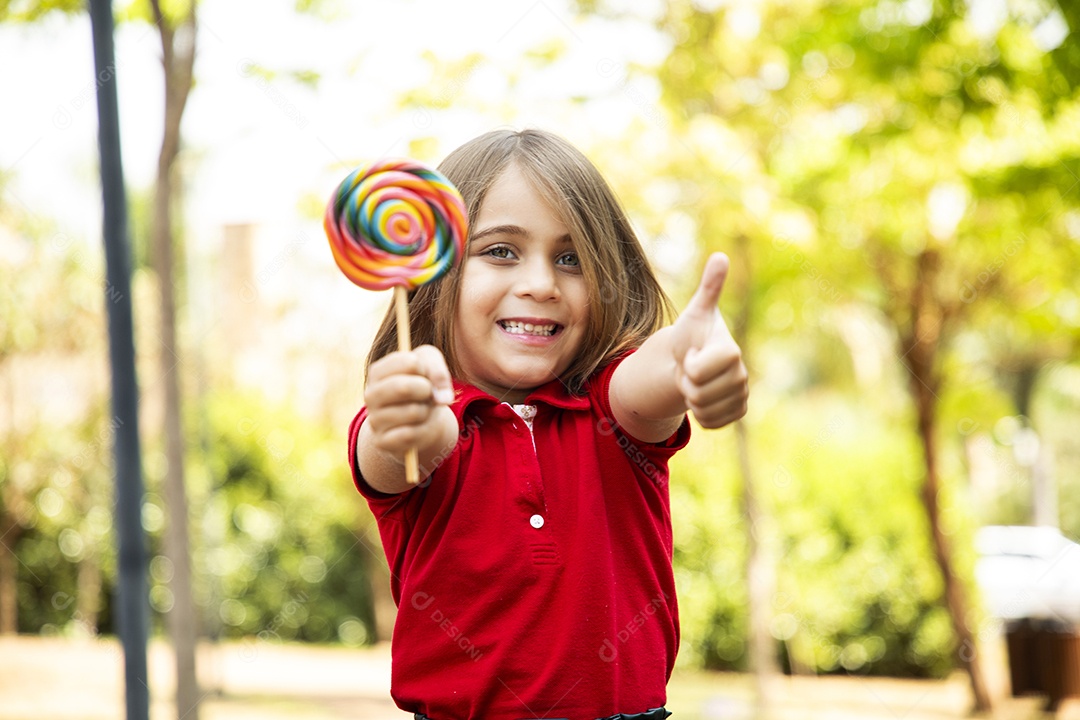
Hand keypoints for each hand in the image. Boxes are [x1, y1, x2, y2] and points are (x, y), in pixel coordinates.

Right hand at [363, 345, 455, 457]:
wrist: (418, 419)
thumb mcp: (431, 368)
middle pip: (403, 387)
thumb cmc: (422, 386)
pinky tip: (419, 427)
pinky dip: (423, 430)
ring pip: (413, 412)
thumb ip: (438, 372)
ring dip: (427, 411)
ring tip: (422, 410)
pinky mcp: (382, 442)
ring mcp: (374, 420)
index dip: (426, 368)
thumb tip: (443, 398)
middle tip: (428, 393)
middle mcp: (371, 395)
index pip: (410, 362)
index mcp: (378, 371)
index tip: (424, 374)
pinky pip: (410, 435)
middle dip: (427, 390)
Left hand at [670, 253, 747, 428]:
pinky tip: (704, 397)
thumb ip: (709, 288)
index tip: (692, 353)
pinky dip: (700, 414)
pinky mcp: (738, 413)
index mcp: (732, 351)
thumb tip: (720, 256)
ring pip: (702, 410)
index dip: (688, 364)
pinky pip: (710, 423)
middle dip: (687, 382)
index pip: (698, 371)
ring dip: (691, 398)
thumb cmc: (693, 334)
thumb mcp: (695, 312)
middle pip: (698, 393)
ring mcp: (742, 396)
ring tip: (696, 381)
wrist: (692, 361)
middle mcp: (743, 376)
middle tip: (691, 368)